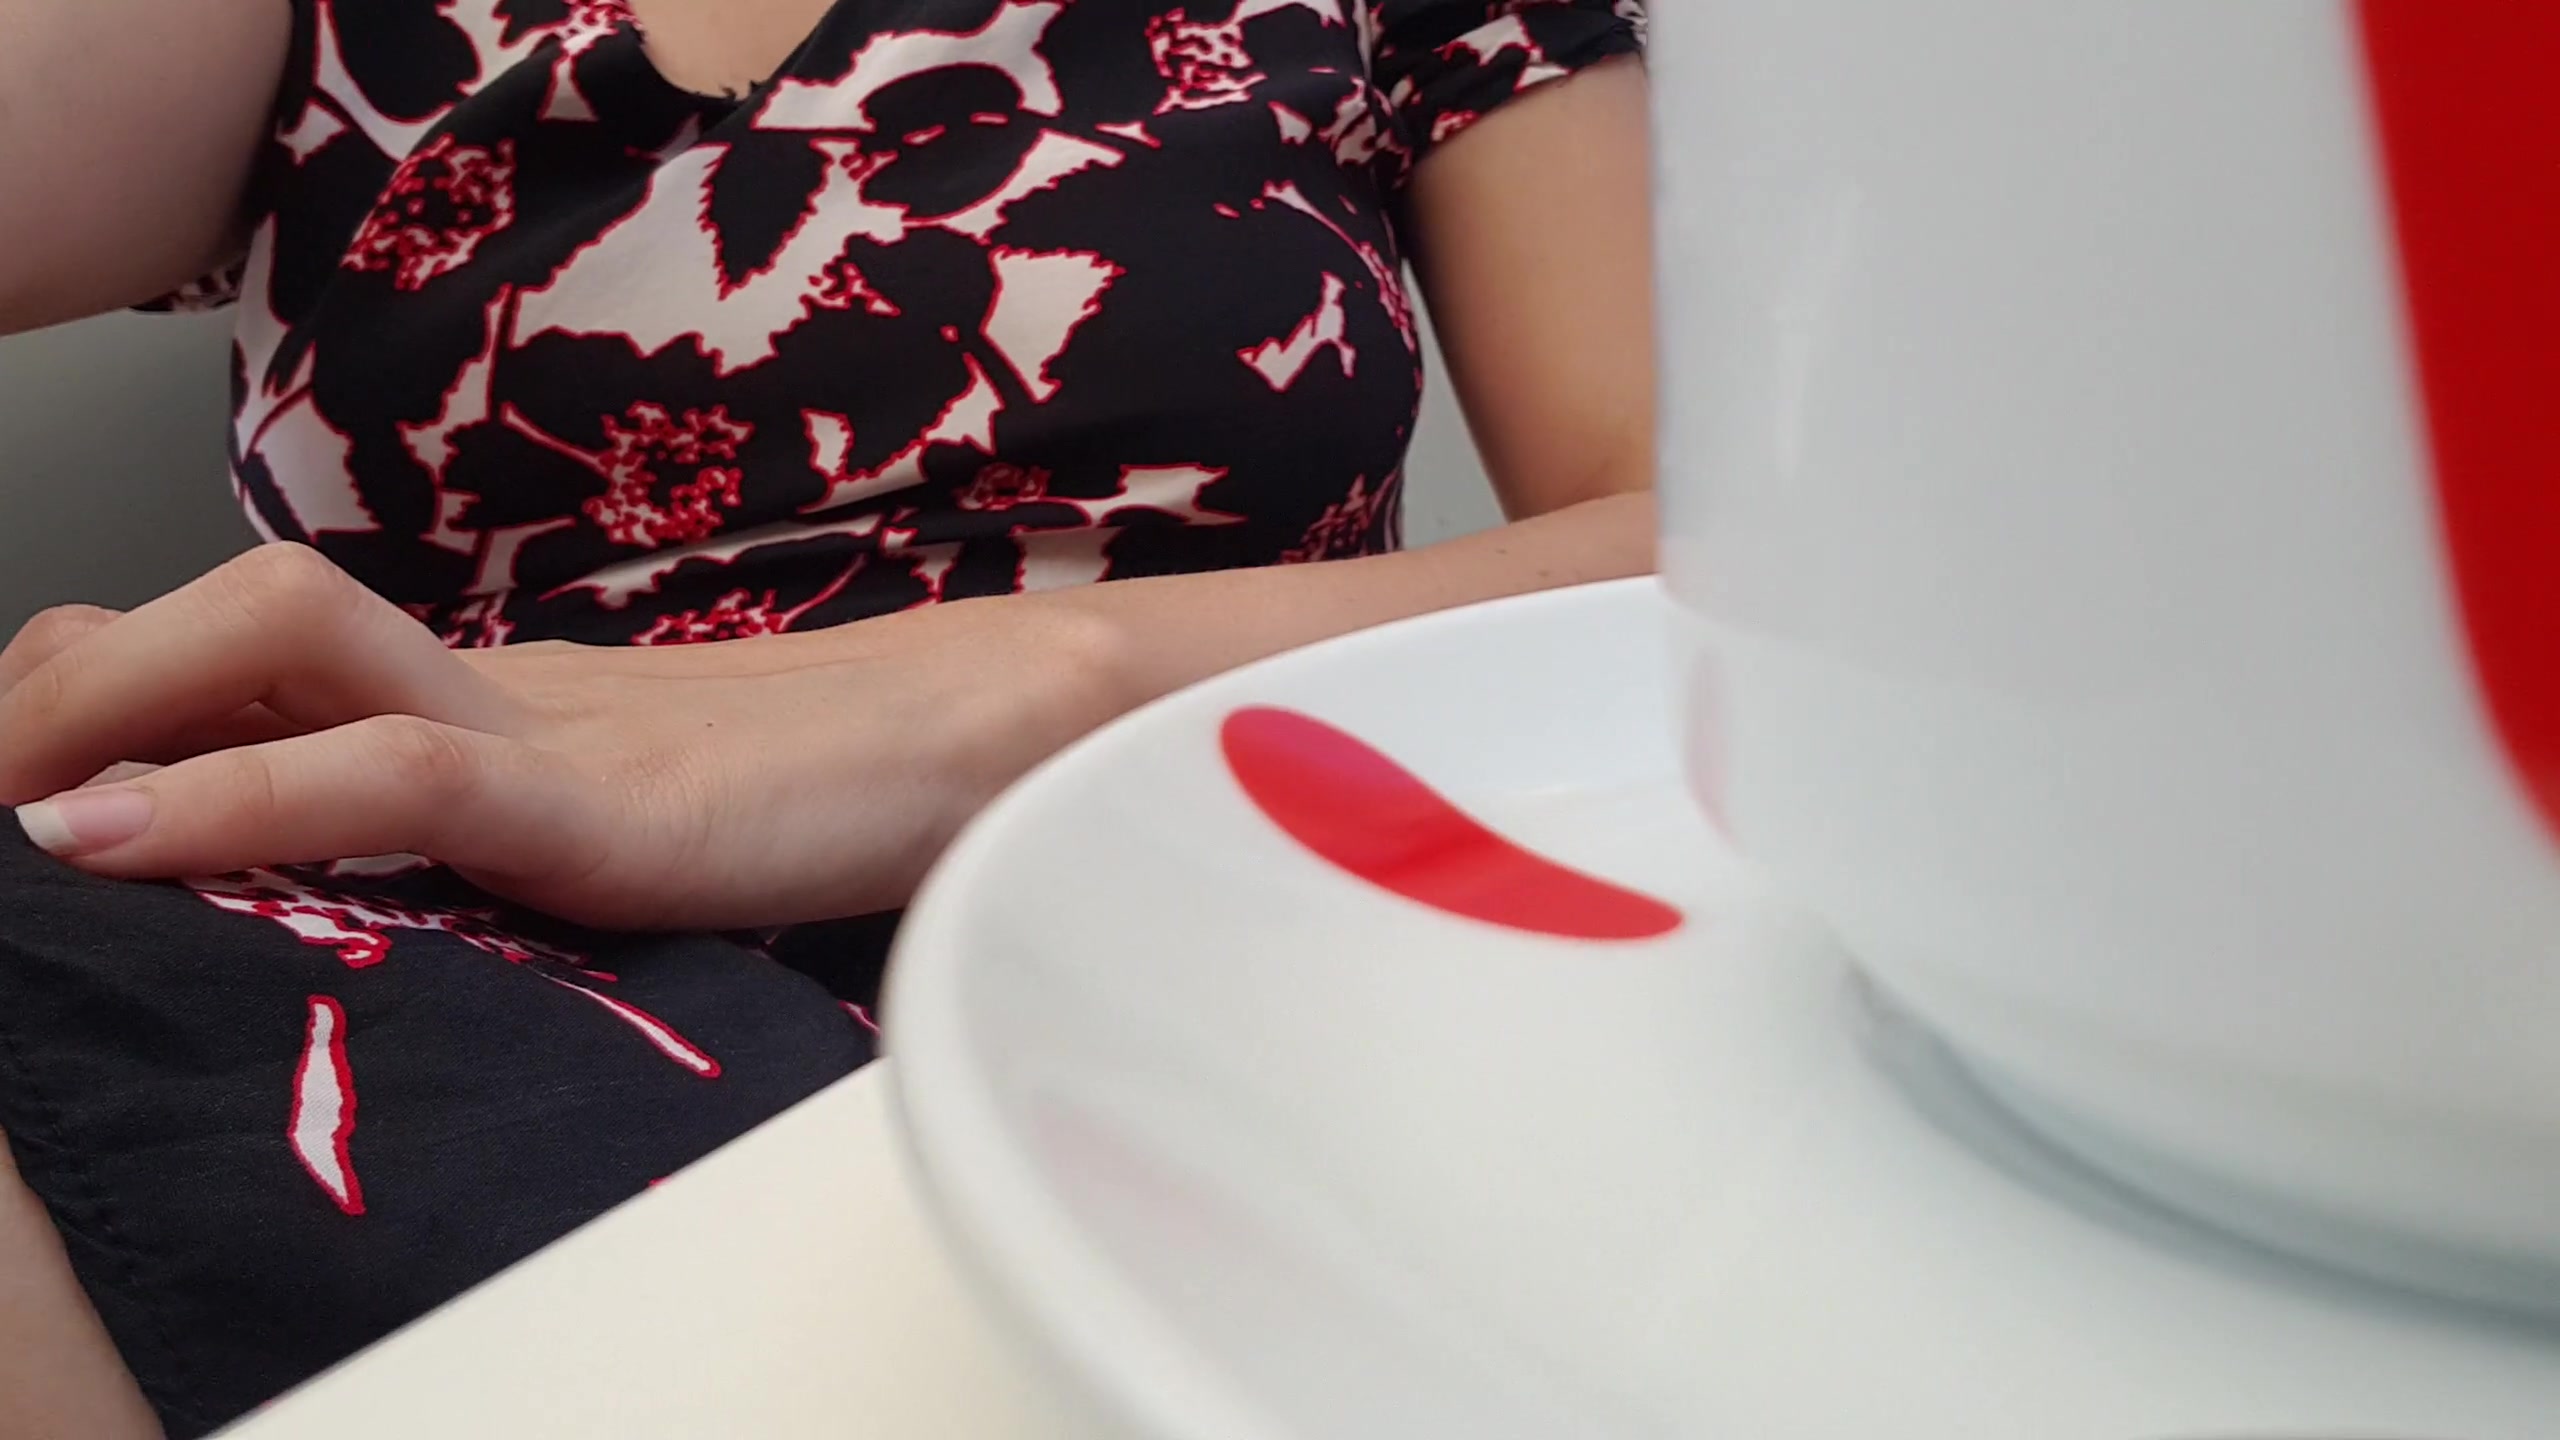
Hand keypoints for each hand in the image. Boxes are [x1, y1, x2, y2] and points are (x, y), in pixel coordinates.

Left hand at [0, 544, 1134, 928]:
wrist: (1020, 747)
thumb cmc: (858, 804)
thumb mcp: (657, 830)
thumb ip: (554, 843)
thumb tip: (455, 890)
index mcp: (509, 700)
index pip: (263, 647)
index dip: (114, 686)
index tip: (31, 779)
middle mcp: (504, 686)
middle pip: (233, 617)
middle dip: (68, 688)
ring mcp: (554, 728)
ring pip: (279, 644)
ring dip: (103, 709)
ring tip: (16, 809)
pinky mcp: (610, 799)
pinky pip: (398, 768)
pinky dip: (237, 798)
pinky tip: (112, 841)